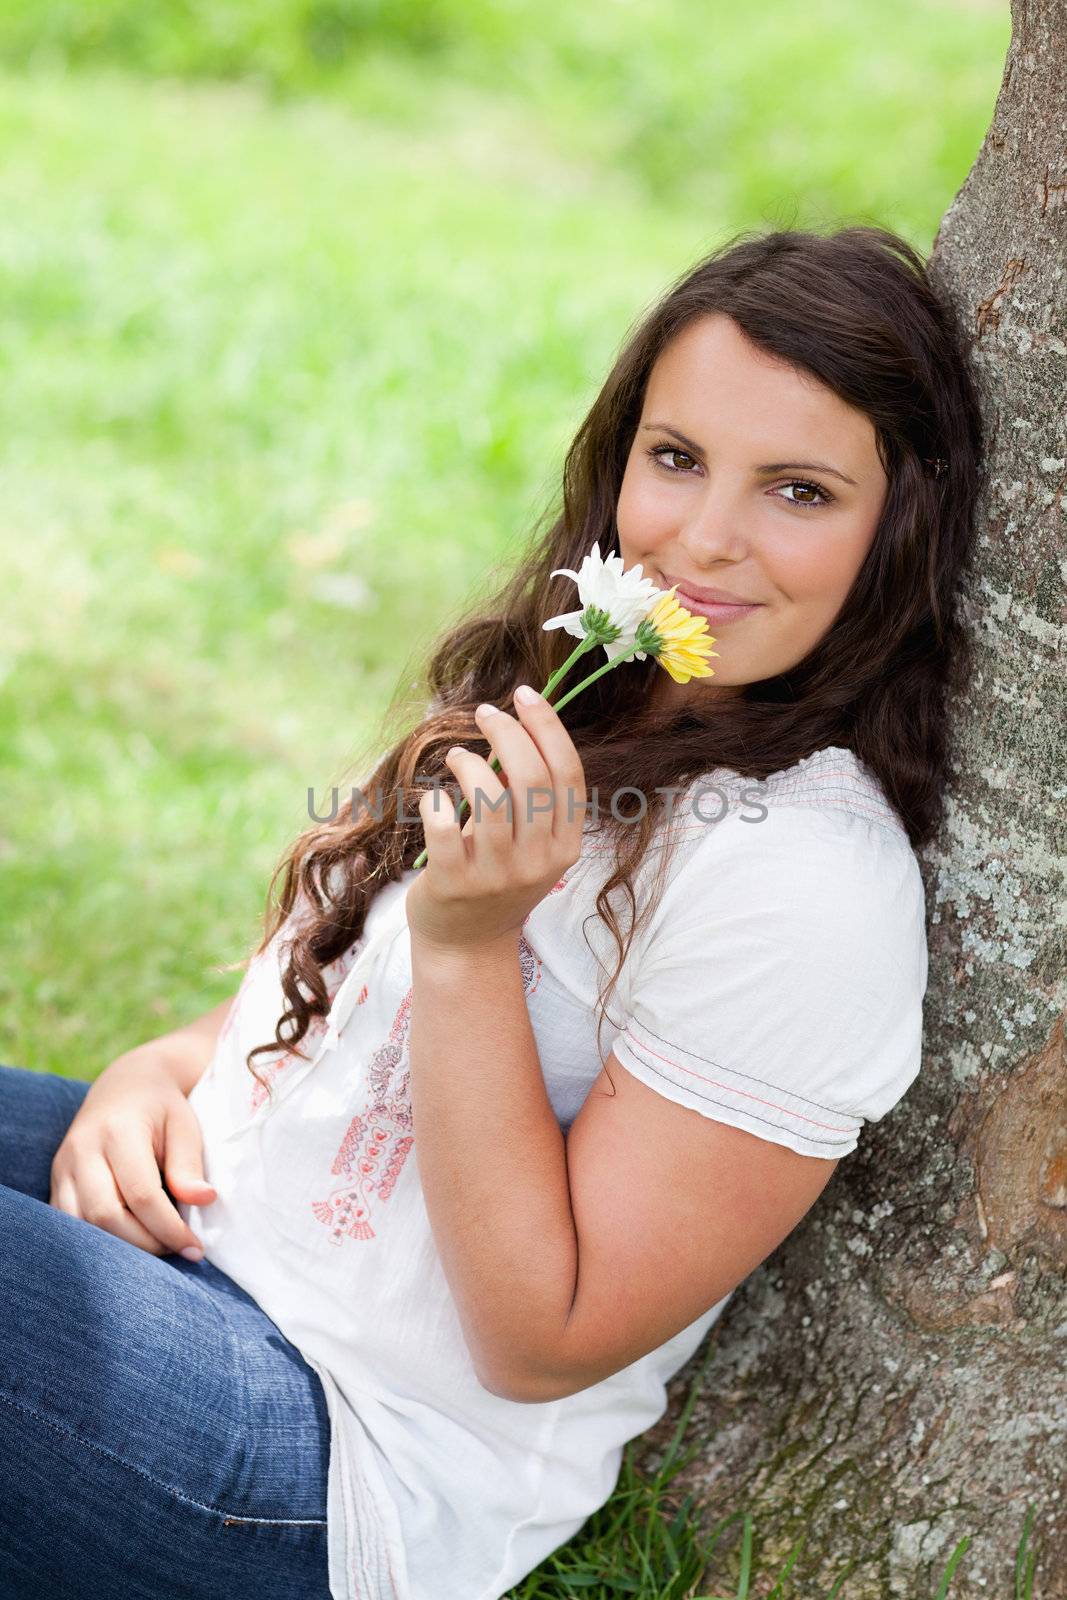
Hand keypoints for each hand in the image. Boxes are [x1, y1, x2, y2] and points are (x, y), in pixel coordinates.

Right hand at [50, 1046, 217, 1258]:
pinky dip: (96, 1242)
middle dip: (145, 1243)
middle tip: (177, 1249)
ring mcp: (62, 1167)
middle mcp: (82, 1150)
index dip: (169, 1229)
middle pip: (105, 1216)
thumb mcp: (184, 1126)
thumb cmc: (162, 1109)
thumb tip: (204, 1200)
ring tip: (155, 1246)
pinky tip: (128, 1242)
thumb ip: (188, 1165)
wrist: (125, 1085)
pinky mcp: (55, 1182)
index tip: (194, 1248)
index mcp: (118, 1131)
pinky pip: (67, 1224)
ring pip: (81, 1226)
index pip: (141, 1195)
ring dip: (119, 1248)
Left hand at [405, 684, 584, 951]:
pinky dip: (435, 802)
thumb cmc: (497, 877)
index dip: (547, 727)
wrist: (467, 944)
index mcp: (566, 845)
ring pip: (490, 798)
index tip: (524, 695)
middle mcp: (539, 860)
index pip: (567, 773)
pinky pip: (443, 828)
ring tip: (457, 757)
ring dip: (469, 764)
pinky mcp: (455, 883)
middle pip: (531, 777)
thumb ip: (530, 796)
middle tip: (485, 714)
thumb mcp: (531, 843)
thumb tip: (515, 730)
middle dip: (507, 733)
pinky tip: (433, 800)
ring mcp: (497, 875)